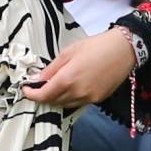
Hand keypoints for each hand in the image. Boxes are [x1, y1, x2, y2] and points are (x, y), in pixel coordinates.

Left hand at [21, 28, 136, 111]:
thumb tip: (36, 79)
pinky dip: (69, 98)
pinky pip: (77, 103)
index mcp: (68, 79)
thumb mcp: (69, 52)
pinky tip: (70, 88)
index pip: (43, 95)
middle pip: (53, 102)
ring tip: (53, 86)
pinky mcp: (98, 100)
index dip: (31, 94)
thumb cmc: (97, 46)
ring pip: (65, 105)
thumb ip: (51, 68)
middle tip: (38, 85)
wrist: (124, 50)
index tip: (26, 89)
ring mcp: (89, 98)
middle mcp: (78, 92)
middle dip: (43, 95)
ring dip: (56, 98)